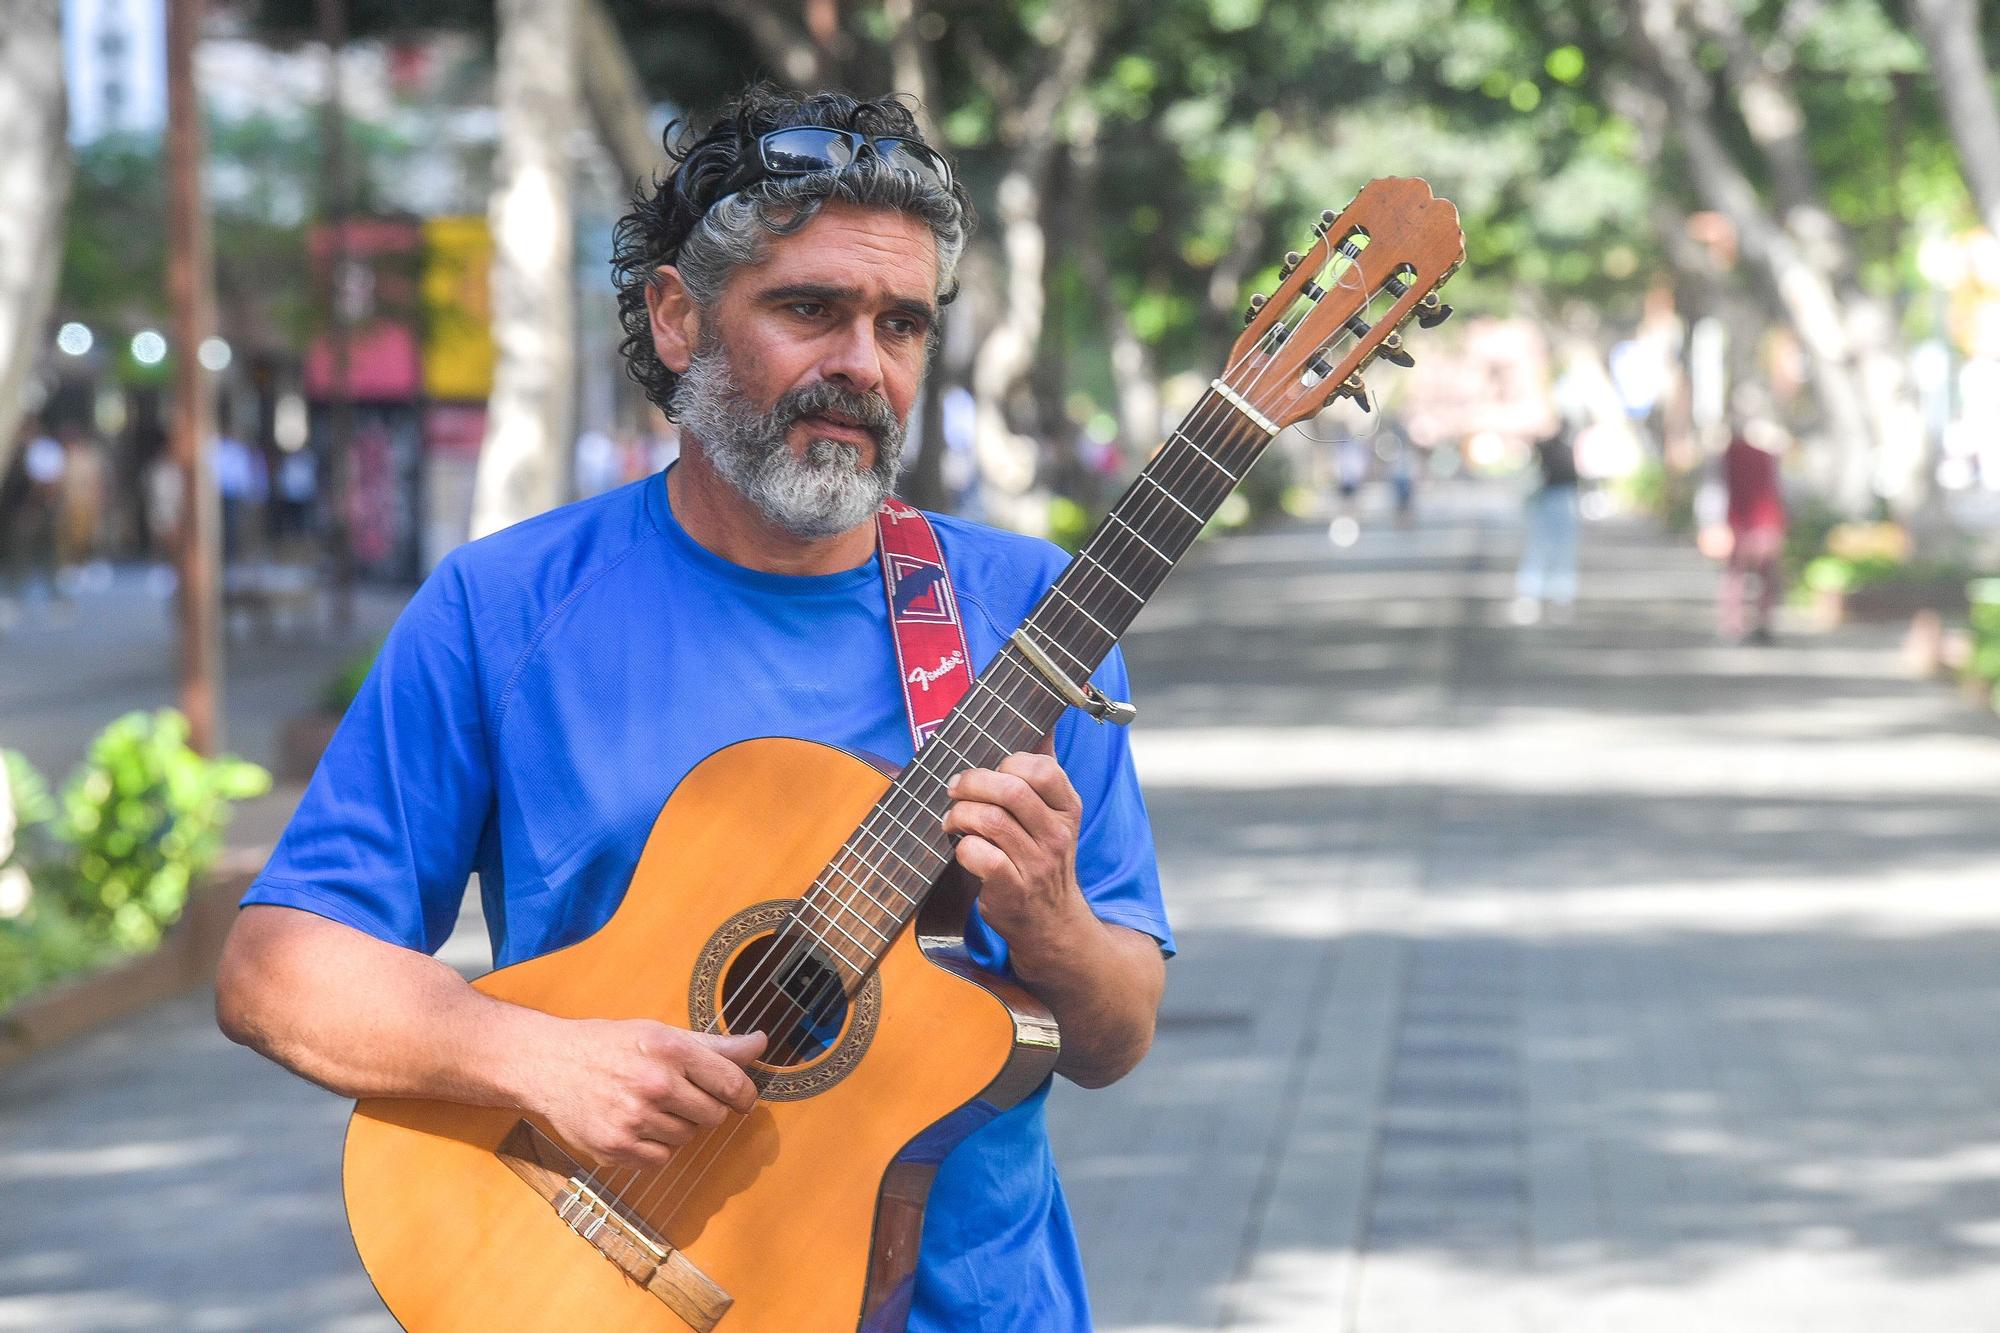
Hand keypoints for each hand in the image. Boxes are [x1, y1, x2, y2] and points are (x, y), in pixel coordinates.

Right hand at [519, 1017, 765, 1168]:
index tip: (741, 1099)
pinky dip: (655, 1148)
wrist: (549, 1064)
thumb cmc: (611, 1046)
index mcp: (670, 1050)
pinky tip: (636, 1126)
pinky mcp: (616, 1149)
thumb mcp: (661, 1034)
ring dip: (677, 1127)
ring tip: (649, 1106)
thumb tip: (761, 1044)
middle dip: (704, 1108)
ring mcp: (634, 1119)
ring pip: (688, 1138)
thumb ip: (715, 1045)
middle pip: (714, 1116)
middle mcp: (654, 1084)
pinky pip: (662, 1160)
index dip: (744, 1095)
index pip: (733, 1085)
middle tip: (678, 1095)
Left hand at [942, 748, 1091, 954]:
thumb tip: (1044, 724)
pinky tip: (961, 848)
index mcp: (1067, 809)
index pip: (1042, 768)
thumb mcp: (1054, 815)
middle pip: (1010, 790)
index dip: (1008, 762)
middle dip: (972, 783)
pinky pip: (980, 855)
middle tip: (955, 790)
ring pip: (989, 820)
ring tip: (952, 820)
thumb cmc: (1041, 859)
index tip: (992, 772)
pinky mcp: (1013, 889)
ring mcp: (1036, 864)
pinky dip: (962, 847)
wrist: (1050, 923)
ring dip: (959, 815)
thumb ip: (1045, 771)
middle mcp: (1057, 835)